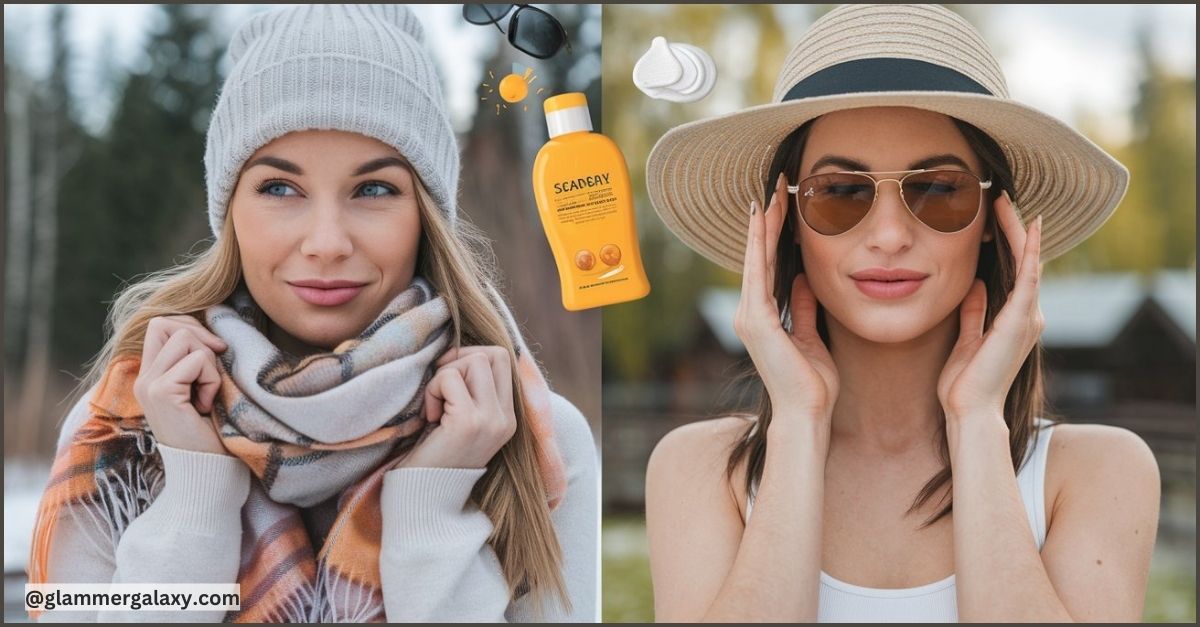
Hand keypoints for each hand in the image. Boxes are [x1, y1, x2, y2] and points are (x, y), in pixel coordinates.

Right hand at [133, 315, 229, 455]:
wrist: (207, 470)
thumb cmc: (212, 432)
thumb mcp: (203, 388)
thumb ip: (197, 361)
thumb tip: (215, 332)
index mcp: (151, 376)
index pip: (160, 325)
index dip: (192, 328)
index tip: (215, 351)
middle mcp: (143, 378)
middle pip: (165, 323)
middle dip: (200, 337)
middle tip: (214, 369)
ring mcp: (148, 385)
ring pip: (184, 337)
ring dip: (208, 362)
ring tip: (207, 393)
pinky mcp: (161, 393)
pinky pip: (197, 360)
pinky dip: (211, 379)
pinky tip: (206, 405)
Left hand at [399, 346, 517, 468]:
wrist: (426, 500)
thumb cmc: (436, 457)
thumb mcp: (463, 421)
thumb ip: (472, 391)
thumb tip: (457, 350)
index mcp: (508, 417)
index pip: (503, 359)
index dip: (472, 355)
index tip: (449, 378)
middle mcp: (506, 418)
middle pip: (492, 354)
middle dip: (459, 360)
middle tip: (440, 388)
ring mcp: (491, 420)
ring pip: (473, 361)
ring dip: (444, 376)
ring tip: (435, 406)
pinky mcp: (469, 422)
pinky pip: (450, 378)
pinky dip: (432, 390)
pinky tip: (429, 417)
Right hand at [734, 174, 838, 433]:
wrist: (806, 413)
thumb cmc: (813, 384)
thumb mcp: (813, 337)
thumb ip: (805, 309)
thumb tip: (804, 281)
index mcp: (763, 318)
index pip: (768, 266)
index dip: (774, 235)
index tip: (782, 205)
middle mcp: (750, 313)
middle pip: (759, 257)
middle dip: (766, 221)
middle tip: (775, 186)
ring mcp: (749, 316)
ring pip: (757, 259)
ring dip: (763, 226)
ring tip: (770, 194)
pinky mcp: (756, 320)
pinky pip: (759, 273)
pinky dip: (760, 245)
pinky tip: (764, 221)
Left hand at [938, 192, 1043, 422]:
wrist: (970, 411)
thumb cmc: (964, 384)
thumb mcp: (966, 339)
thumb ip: (973, 313)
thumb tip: (975, 285)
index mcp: (1012, 321)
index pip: (1012, 273)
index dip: (1005, 244)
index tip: (991, 218)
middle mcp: (1027, 317)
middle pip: (1023, 263)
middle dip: (1013, 230)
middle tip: (1000, 198)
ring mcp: (1028, 319)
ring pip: (1028, 264)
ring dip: (1019, 232)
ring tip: (1007, 203)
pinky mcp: (1021, 321)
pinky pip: (1029, 279)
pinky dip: (1030, 253)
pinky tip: (1029, 229)